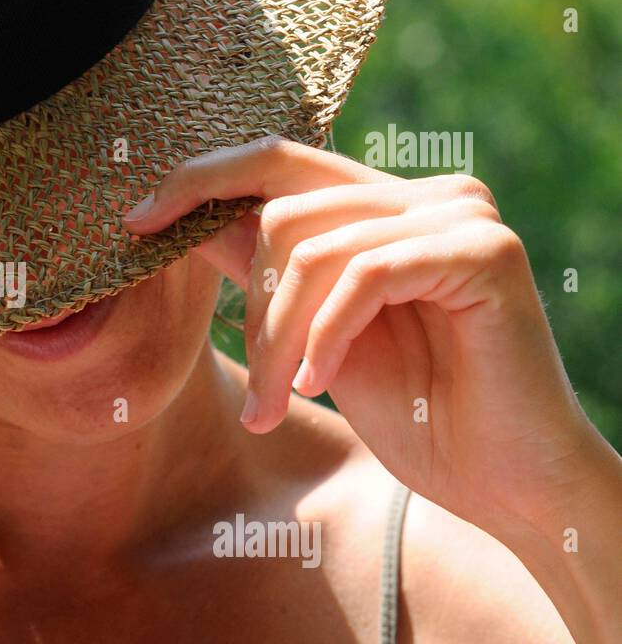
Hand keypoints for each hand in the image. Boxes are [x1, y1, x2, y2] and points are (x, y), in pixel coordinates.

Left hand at [123, 137, 610, 540]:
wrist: (506, 483)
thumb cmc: (413, 414)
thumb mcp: (314, 334)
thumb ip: (267, 269)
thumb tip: (189, 218)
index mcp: (388, 203)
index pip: (276, 161)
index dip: (200, 180)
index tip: (136, 222)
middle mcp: (428, 192)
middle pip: (281, 209)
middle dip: (250, 306)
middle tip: (260, 394)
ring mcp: (462, 213)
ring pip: (312, 250)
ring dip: (280, 341)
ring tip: (279, 406)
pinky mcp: (484, 251)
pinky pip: (363, 275)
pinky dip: (327, 336)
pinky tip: (321, 386)